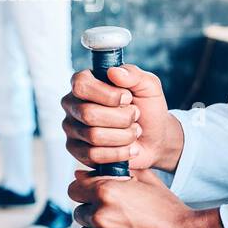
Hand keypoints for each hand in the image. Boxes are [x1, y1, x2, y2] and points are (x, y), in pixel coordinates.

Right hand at [61, 64, 183, 171]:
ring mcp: (72, 128)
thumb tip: (113, 72)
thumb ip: (133, 74)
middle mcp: (73, 104)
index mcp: (85, 82)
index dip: (107, 94)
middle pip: (88, 113)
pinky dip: (119, 153)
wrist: (155, 138)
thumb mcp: (148, 85)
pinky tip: (130, 148)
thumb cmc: (148, 108)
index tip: (127, 98)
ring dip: (123, 136)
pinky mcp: (77, 151)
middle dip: (121, 118)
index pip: (81, 85)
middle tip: (135, 116)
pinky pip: (93, 155)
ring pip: (93, 136)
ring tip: (134, 132)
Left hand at [67, 168, 227, 227]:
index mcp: (107, 191)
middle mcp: (100, 215)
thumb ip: (112, 174)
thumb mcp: (145, 182)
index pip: (74, 190)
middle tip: (118, 219)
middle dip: (94, 214)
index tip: (93, 198)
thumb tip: (82, 174)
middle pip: (80, 213)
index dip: (84, 193)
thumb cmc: (169, 211)